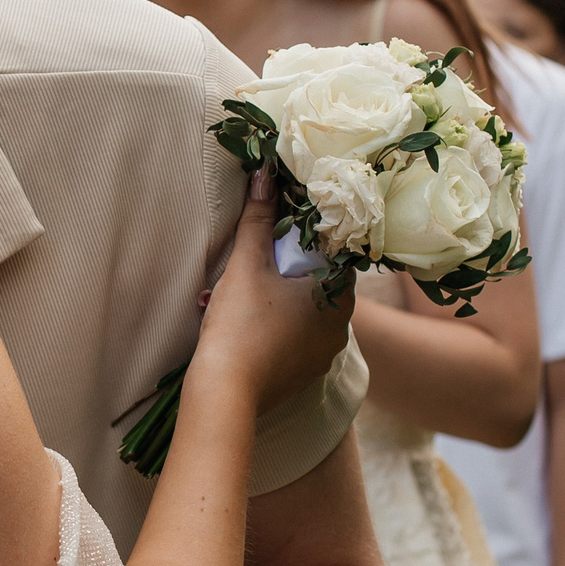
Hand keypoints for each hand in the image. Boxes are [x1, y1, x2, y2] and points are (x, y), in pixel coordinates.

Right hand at [198, 171, 351, 412]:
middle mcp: (340, 330)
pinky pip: (295, 342)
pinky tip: (247, 323)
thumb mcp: (247, 265)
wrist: (224, 391)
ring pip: (306, 315)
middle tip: (259, 259)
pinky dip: (276, 329)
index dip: (311, 240)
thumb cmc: (241, 323)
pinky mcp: (303, 378)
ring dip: (280, 301)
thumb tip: (264, 173)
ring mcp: (323, 358)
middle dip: (290, 270)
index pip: (337, 256)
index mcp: (339, 299)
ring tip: (243, 293)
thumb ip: (258, 218)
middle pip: (320, 285)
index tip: (285, 231)